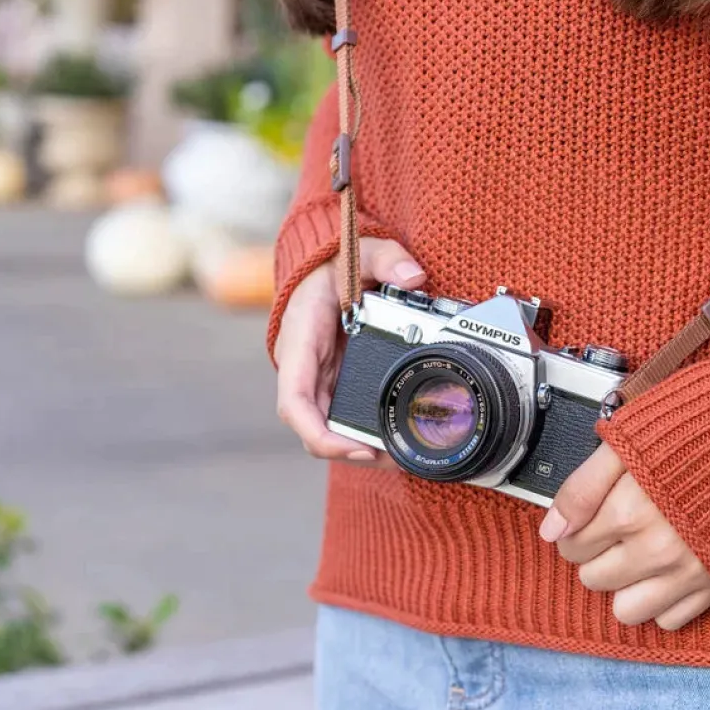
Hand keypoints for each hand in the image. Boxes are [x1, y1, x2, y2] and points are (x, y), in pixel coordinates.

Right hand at [274, 238, 425, 465]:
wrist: (322, 269)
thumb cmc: (332, 265)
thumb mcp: (360, 252)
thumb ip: (386, 258)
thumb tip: (415, 277)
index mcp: (300, 343)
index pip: (295, 402)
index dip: (319, 434)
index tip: (356, 448)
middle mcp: (303, 370)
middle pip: (314, 428)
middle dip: (349, 451)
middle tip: (394, 457)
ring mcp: (317, 381)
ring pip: (328, 429)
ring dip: (359, 448)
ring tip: (401, 454)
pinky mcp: (333, 385)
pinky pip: (342, 418)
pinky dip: (365, 434)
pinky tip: (395, 439)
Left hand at [540, 445, 709, 630]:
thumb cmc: (701, 430)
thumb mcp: (628, 442)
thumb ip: (583, 487)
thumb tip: (551, 530)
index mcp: (630, 511)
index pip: (571, 546)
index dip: (576, 529)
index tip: (591, 517)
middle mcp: (657, 550)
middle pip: (593, 579)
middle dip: (597, 555)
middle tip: (618, 529)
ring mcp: (688, 572)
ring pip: (625, 610)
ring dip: (624, 585)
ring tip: (638, 554)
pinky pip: (670, 620)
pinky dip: (662, 600)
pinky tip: (667, 569)